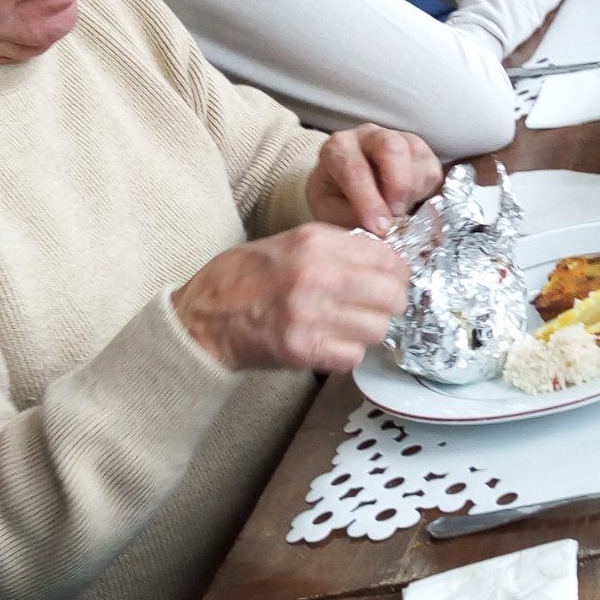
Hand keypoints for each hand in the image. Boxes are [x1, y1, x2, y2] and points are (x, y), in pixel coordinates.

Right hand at [172, 225, 408, 374]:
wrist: (202, 317)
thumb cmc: (246, 277)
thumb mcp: (291, 242)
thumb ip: (337, 248)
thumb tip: (385, 262)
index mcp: (315, 242)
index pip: (387, 258)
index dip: (397, 273)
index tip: (391, 281)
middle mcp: (317, 275)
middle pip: (391, 296)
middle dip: (391, 305)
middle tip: (378, 308)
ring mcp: (309, 315)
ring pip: (377, 329)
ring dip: (369, 331)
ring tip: (350, 327)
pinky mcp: (301, 349)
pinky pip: (353, 356)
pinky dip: (348, 354)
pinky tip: (332, 344)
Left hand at [306, 126, 442, 237]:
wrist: (352, 194)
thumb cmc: (339, 202)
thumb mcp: (333, 213)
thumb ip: (353, 217)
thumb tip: (383, 227)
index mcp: (338, 149)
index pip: (355, 169)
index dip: (369, 200)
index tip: (380, 227)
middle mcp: (368, 136)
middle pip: (391, 147)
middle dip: (398, 186)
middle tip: (397, 215)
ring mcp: (397, 138)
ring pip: (416, 157)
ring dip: (412, 191)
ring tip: (401, 211)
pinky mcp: (420, 150)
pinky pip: (432, 169)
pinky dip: (425, 192)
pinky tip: (410, 202)